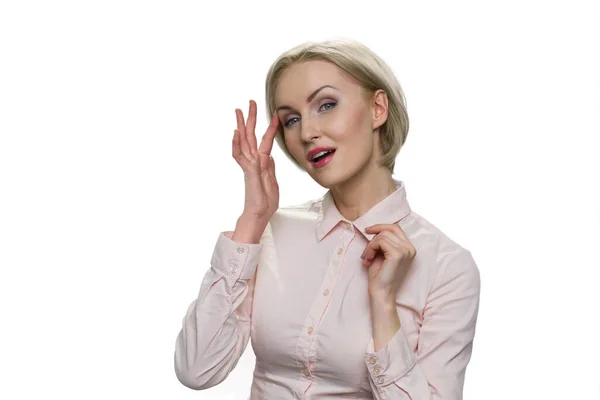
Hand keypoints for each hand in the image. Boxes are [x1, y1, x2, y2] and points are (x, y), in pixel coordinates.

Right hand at [232, 100, 279, 221]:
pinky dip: (237, 145)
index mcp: (263, 163)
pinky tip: (235, 134)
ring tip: (238, 111)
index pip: (266, 141)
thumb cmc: (266, 202)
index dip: (271, 127)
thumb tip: (269, 156)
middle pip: (251, 136)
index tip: (276, 115)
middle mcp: (254, 161)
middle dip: (251, 118)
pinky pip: (240, 156)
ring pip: (243, 142)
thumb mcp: (272, 182)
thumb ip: (270, 168)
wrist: (260, 214)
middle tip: (250, 102)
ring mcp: (249, 166)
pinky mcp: (247, 172)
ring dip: (241, 126)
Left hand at [361, 223, 416, 299]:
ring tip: (367, 258)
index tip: (367, 230)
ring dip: (370, 246)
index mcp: (409, 248)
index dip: (380, 226)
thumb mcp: (382, 253)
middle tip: (366, 253)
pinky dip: (370, 249)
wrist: (381, 293)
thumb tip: (374, 228)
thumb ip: (382, 241)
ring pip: (382, 236)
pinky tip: (368, 259)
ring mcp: (405, 251)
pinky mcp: (398, 254)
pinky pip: (380, 242)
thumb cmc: (380, 275)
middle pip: (388, 230)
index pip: (395, 228)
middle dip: (373, 239)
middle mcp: (410, 248)